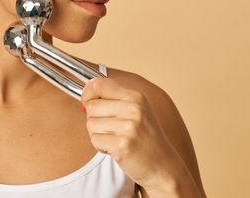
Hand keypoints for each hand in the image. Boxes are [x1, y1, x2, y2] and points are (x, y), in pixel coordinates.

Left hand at [81, 76, 179, 190]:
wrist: (162, 165)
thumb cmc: (146, 138)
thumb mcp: (137, 110)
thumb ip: (115, 99)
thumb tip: (86, 96)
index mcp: (136, 96)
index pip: (99, 84)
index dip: (88, 93)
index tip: (88, 103)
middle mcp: (133, 109)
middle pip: (92, 105)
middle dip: (94, 119)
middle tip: (109, 128)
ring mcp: (128, 127)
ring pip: (91, 123)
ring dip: (97, 134)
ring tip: (114, 138)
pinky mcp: (122, 145)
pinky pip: (95, 140)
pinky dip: (101, 146)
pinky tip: (115, 148)